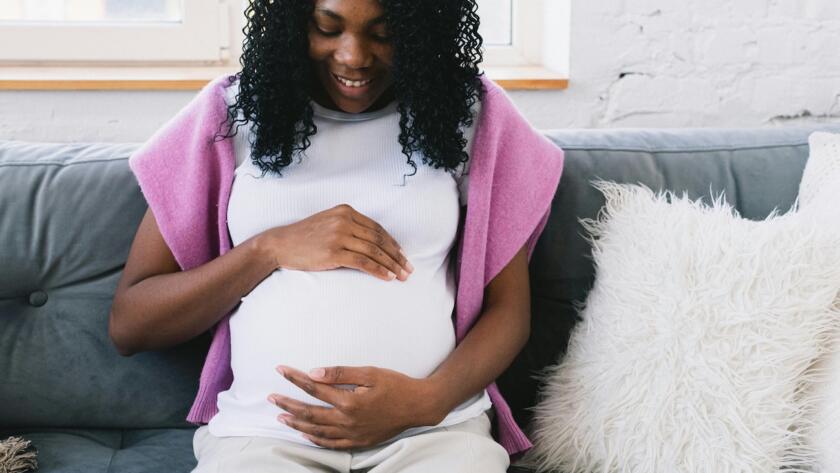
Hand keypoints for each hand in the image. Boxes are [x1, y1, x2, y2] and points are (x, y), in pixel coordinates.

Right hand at [257, 204, 413, 281]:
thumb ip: (349, 226)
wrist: (280, 244)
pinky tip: (388, 277)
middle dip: (396, 255)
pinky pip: (363, 262)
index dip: (392, 242)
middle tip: (408, 268)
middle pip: (379, 240)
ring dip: (391, 265)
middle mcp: (344, 221)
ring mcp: (339, 236)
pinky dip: (378, 270)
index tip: (402, 254)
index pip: (376, 228)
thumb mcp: (328, 222)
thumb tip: (372, 243)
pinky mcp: (334, 252)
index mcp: (345, 211)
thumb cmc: (304, 236)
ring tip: (402, 276)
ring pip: (374, 252)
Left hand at [267, 365, 442, 449]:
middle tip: (271, 397)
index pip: (314, 388)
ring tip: (281, 416)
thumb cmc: (396, 385)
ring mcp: (352, 434)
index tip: (280, 370)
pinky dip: (315, 439)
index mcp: (349, 401)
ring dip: (296, 423)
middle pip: (310, 413)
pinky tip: (306, 434)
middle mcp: (347, 421)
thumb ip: (341, 373)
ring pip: (317, 431)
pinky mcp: (359, 441)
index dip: (295, 378)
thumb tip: (314, 373)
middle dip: (288, 404)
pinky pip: (331, 444)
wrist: (418, 406)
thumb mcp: (370, 372)